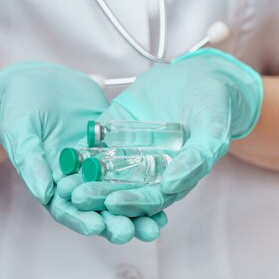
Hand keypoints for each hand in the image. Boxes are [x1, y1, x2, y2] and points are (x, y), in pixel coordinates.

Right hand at [0, 62, 166, 241]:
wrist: (37, 79)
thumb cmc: (19, 104)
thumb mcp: (21, 130)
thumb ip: (31, 160)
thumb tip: (44, 192)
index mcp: (49, 181)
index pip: (66, 208)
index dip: (81, 219)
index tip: (98, 227)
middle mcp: (74, 178)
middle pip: (96, 207)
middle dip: (116, 221)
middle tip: (137, 231)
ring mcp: (94, 163)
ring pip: (116, 191)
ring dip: (136, 208)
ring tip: (158, 221)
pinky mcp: (110, 146)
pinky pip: (129, 165)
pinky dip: (145, 178)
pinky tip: (165, 188)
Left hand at [72, 49, 262, 217]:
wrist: (199, 75)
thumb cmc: (213, 105)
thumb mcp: (213, 130)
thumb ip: (197, 158)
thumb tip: (171, 185)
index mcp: (174, 178)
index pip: (150, 198)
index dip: (133, 202)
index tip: (114, 203)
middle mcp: (149, 169)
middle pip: (121, 189)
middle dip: (100, 196)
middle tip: (78, 198)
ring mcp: (130, 150)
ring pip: (104, 171)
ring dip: (84, 179)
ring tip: (64, 184)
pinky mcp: (114, 130)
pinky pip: (95, 143)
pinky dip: (80, 151)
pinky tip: (65, 155)